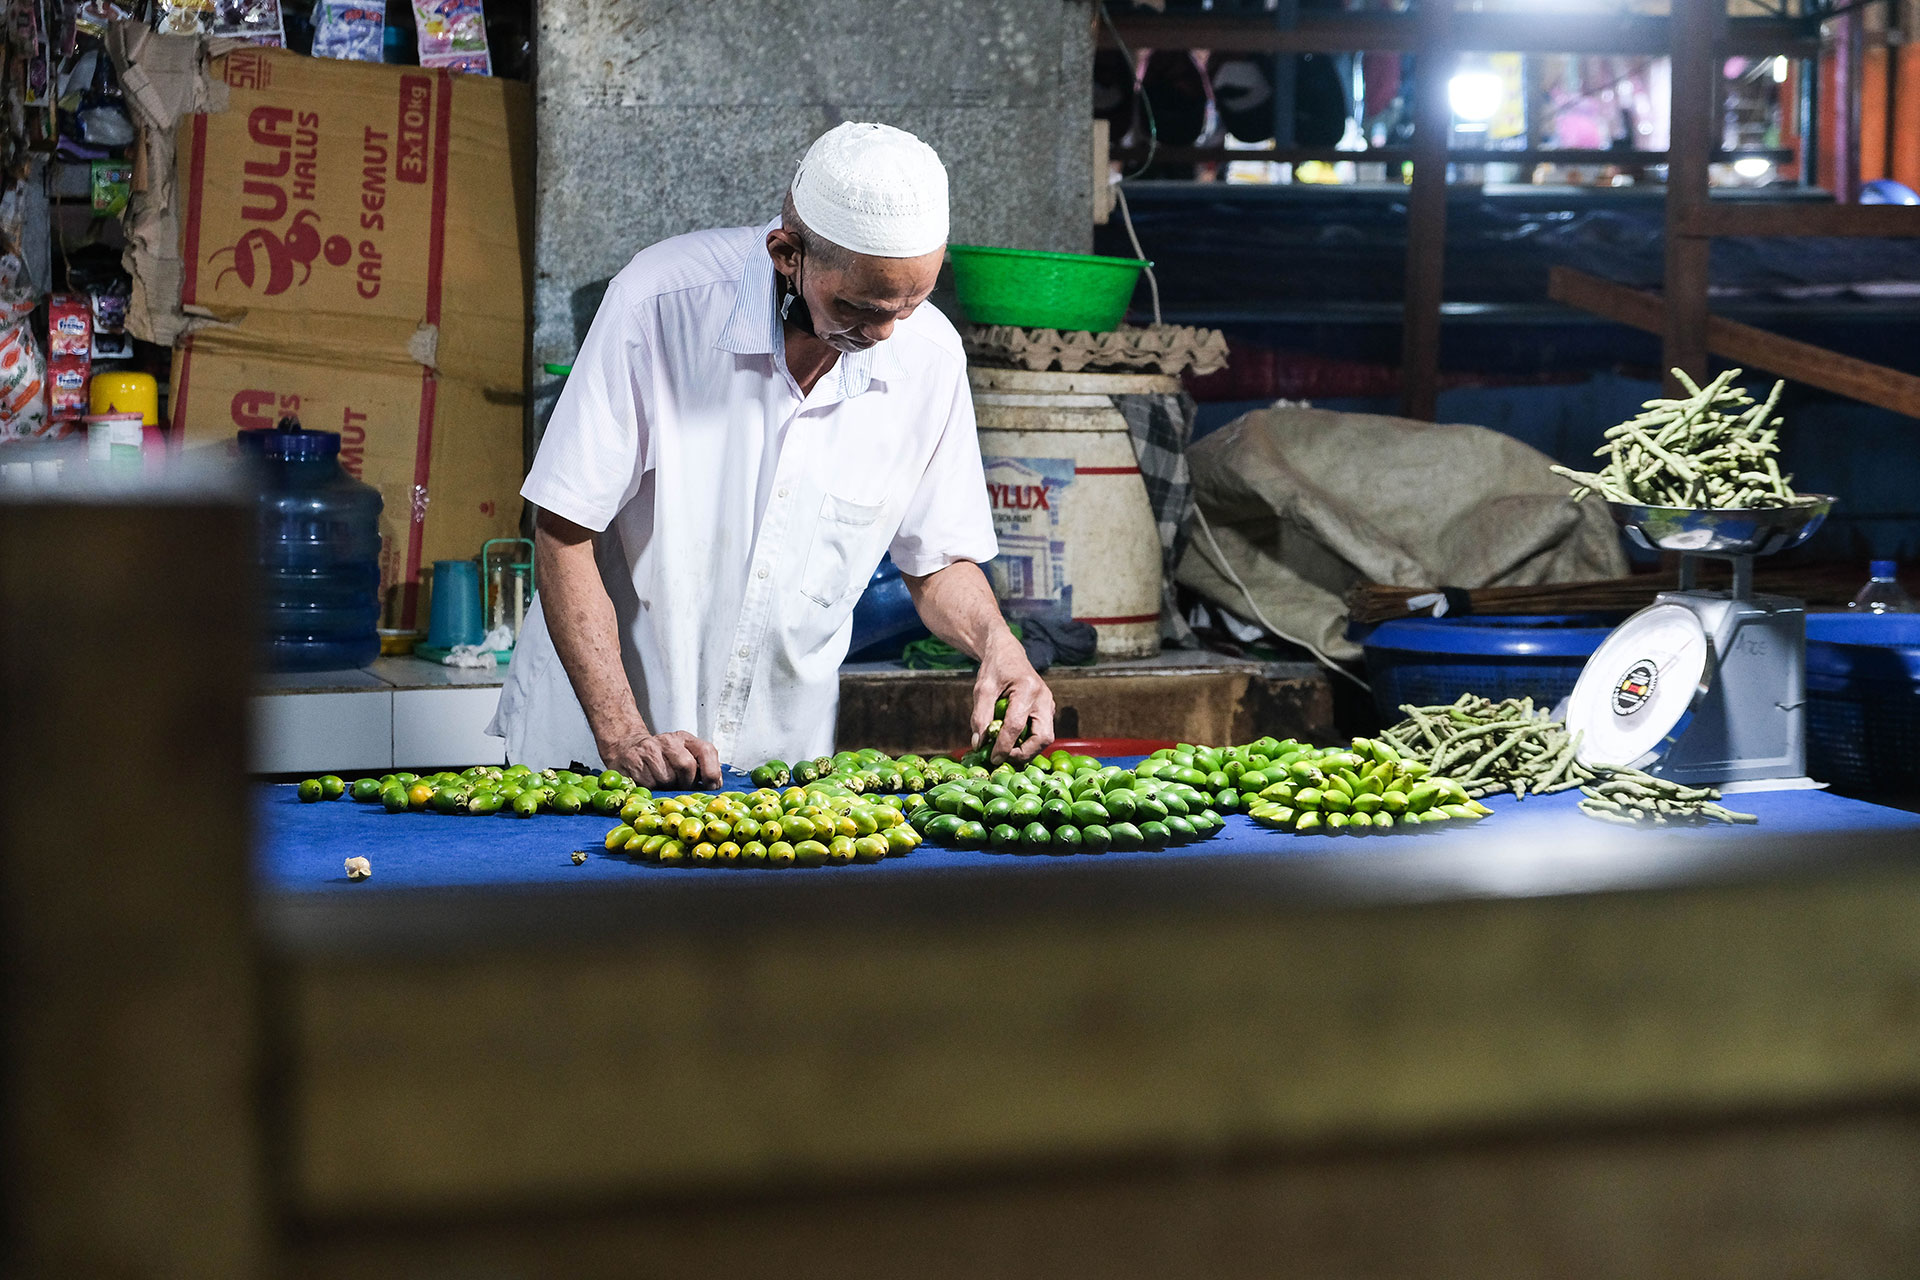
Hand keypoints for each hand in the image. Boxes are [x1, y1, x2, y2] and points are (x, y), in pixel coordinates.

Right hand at [600, 729, 721, 789]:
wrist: (626, 748)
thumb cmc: (660, 758)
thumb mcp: (684, 756)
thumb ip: (702, 768)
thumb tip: (714, 785)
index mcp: (686, 739)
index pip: (706, 751)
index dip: (712, 773)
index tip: (710, 786)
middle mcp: (669, 741)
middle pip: (687, 766)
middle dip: (686, 783)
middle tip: (680, 787)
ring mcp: (650, 749)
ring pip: (667, 778)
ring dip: (668, 788)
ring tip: (664, 784)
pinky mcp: (634, 760)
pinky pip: (649, 784)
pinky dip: (652, 789)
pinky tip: (650, 783)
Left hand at [970, 632, 1055, 764]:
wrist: (1008, 653)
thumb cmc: (995, 668)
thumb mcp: (982, 689)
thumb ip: (980, 716)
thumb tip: (979, 744)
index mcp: (1027, 689)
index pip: (1016, 725)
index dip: (1004, 746)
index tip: (992, 758)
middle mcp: (1044, 698)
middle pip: (1043, 737)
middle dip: (1024, 753)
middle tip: (1003, 758)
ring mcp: (1049, 705)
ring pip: (1046, 738)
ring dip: (1027, 750)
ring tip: (1005, 751)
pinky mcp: (1047, 710)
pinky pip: (1041, 732)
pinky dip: (1028, 742)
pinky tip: (1011, 742)